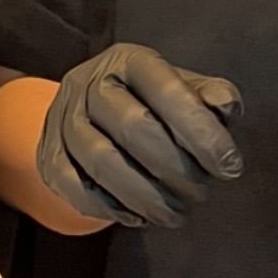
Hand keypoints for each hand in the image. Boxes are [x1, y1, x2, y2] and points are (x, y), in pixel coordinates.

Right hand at [37, 43, 242, 227]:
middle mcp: (88, 84)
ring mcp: (61, 120)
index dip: (201, 132)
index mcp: (128, 61)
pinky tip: (139, 216)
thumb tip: (224, 106)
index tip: (229, 166)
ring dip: (145, 195)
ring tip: (175, 213)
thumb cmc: (151, 102)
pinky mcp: (47, 156)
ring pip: (101, 161)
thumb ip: (210, 95)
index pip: (166, 91)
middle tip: (200, 192)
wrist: (91, 111)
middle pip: (132, 126)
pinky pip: (74, 187)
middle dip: (175, 168)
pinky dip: (110, 208)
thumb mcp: (185, 88)